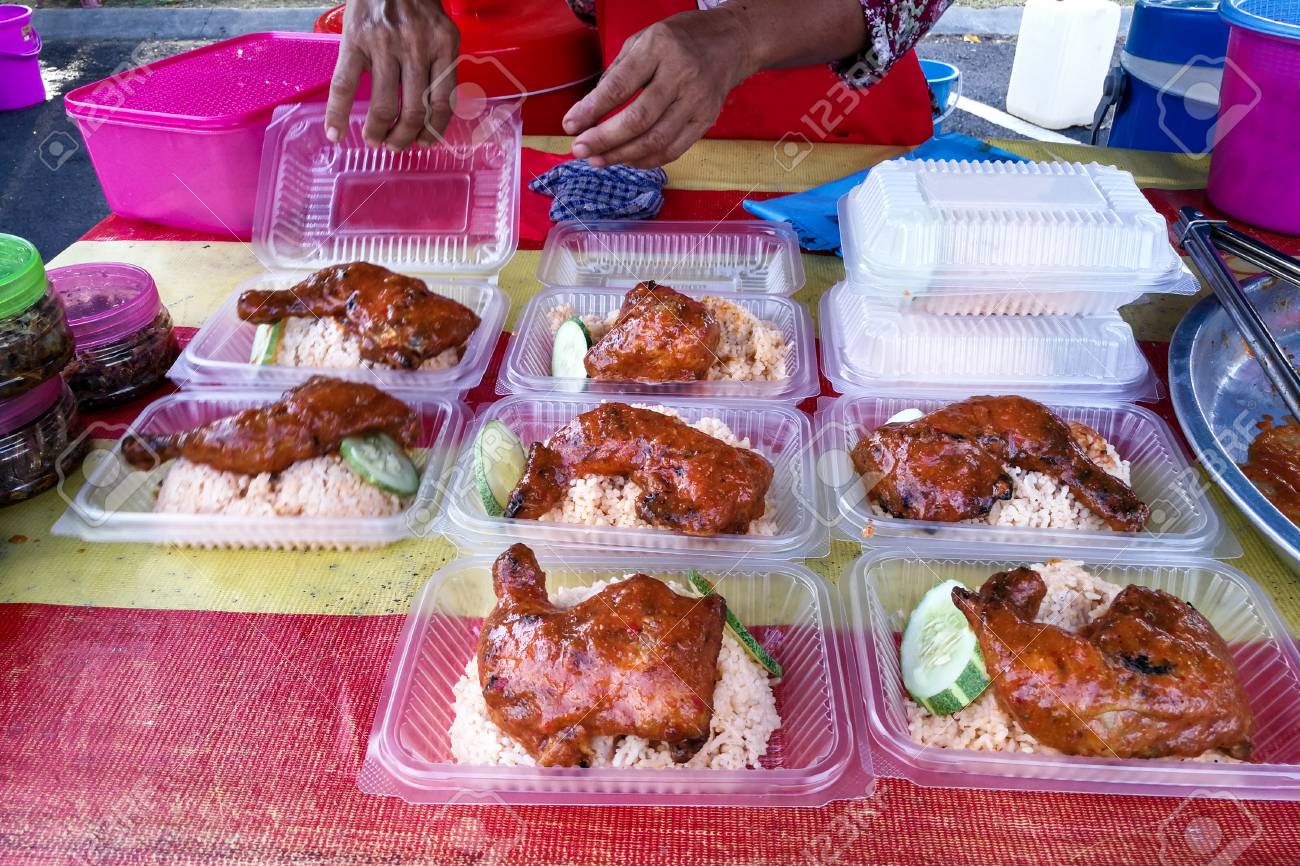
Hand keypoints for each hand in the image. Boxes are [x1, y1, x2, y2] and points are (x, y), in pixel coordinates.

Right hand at [324, 0, 459, 150]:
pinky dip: (338, 114)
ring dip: (379, 132)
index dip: (435, 131)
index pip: (444, 102)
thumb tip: (432, 113)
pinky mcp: (355, 41)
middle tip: (396, 147)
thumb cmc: (416, 3)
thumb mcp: (440, 31)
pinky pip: (345, 86)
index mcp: (444, 46)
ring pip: (384, 105)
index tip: (425, 144)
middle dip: (405, 137)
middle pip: (415, 110)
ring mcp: (384, 45)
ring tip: (374, 140)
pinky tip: (336, 133)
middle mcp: (417, 47)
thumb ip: (440, 65)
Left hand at [562, 9, 757, 168]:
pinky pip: (673, 150)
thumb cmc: (678, 41)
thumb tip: (589, 112)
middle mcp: (681, 75)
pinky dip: (646, 160)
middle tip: (579, 150)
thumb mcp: (642, 40)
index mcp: (659, 48)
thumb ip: (617, 73)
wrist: (731, 42)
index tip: (570, 125)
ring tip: (597, 160)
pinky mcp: (706, 120)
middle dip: (604, 140)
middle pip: (638, 120)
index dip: (591, 109)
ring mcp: (697, 101)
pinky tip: (626, 159)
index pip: (619, 86)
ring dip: (621, 156)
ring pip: (655, 141)